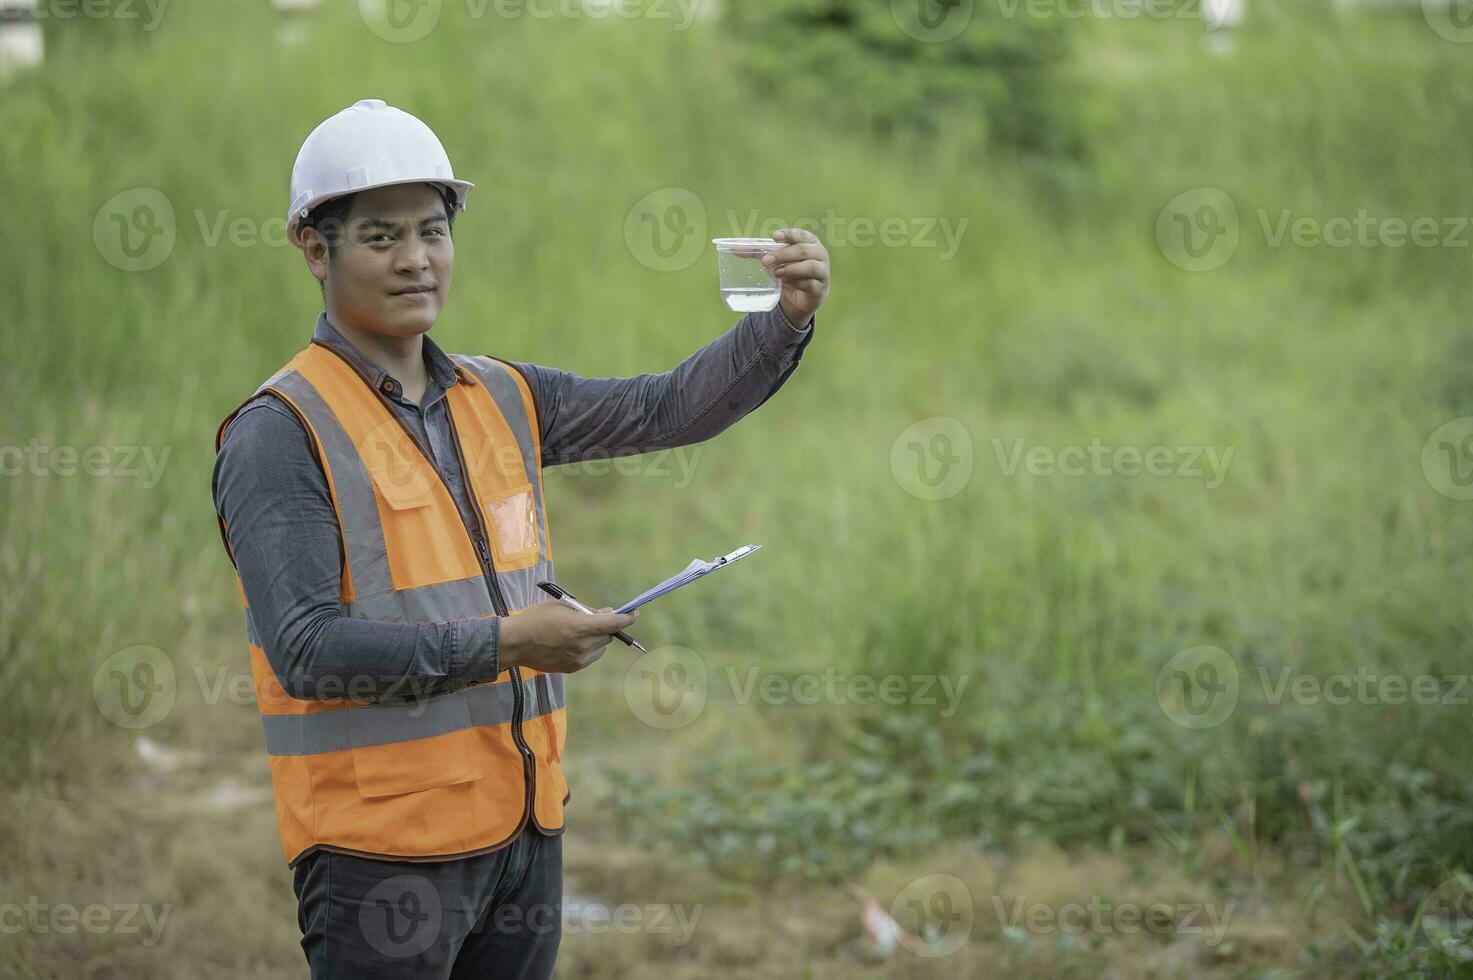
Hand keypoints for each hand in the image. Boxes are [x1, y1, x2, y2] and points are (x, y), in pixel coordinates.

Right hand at [498, 600, 639, 673]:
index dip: (627, 618)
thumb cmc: (536, 618)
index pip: (613, 623)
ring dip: (597, 638)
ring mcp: (578, 659)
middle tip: (595, 618)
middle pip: (608, 635)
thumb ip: (586, 610)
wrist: (515, 643)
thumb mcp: (561, 606)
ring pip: (601, 648)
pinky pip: (590, 657)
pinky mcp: (572, 668)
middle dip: (606, 626)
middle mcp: (583, 645)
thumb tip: (606, 613)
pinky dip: (588, 649)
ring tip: (578, 631)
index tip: (634, 613)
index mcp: (581, 627)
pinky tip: (571, 642)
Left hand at [762, 228, 829, 328]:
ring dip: (791, 269)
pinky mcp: (820, 290)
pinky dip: (798, 283)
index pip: (803, 235)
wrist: (800, 298)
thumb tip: (731, 248)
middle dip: (783, 255)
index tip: (774, 237)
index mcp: (810, 243)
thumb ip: (756, 253)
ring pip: (810, 267)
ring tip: (775, 273)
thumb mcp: (774, 260)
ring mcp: (822, 273)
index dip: (790, 234)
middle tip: (765, 261)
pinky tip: (786, 284)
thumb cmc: (788, 272)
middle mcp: (820, 255)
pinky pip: (810, 284)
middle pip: (804, 251)